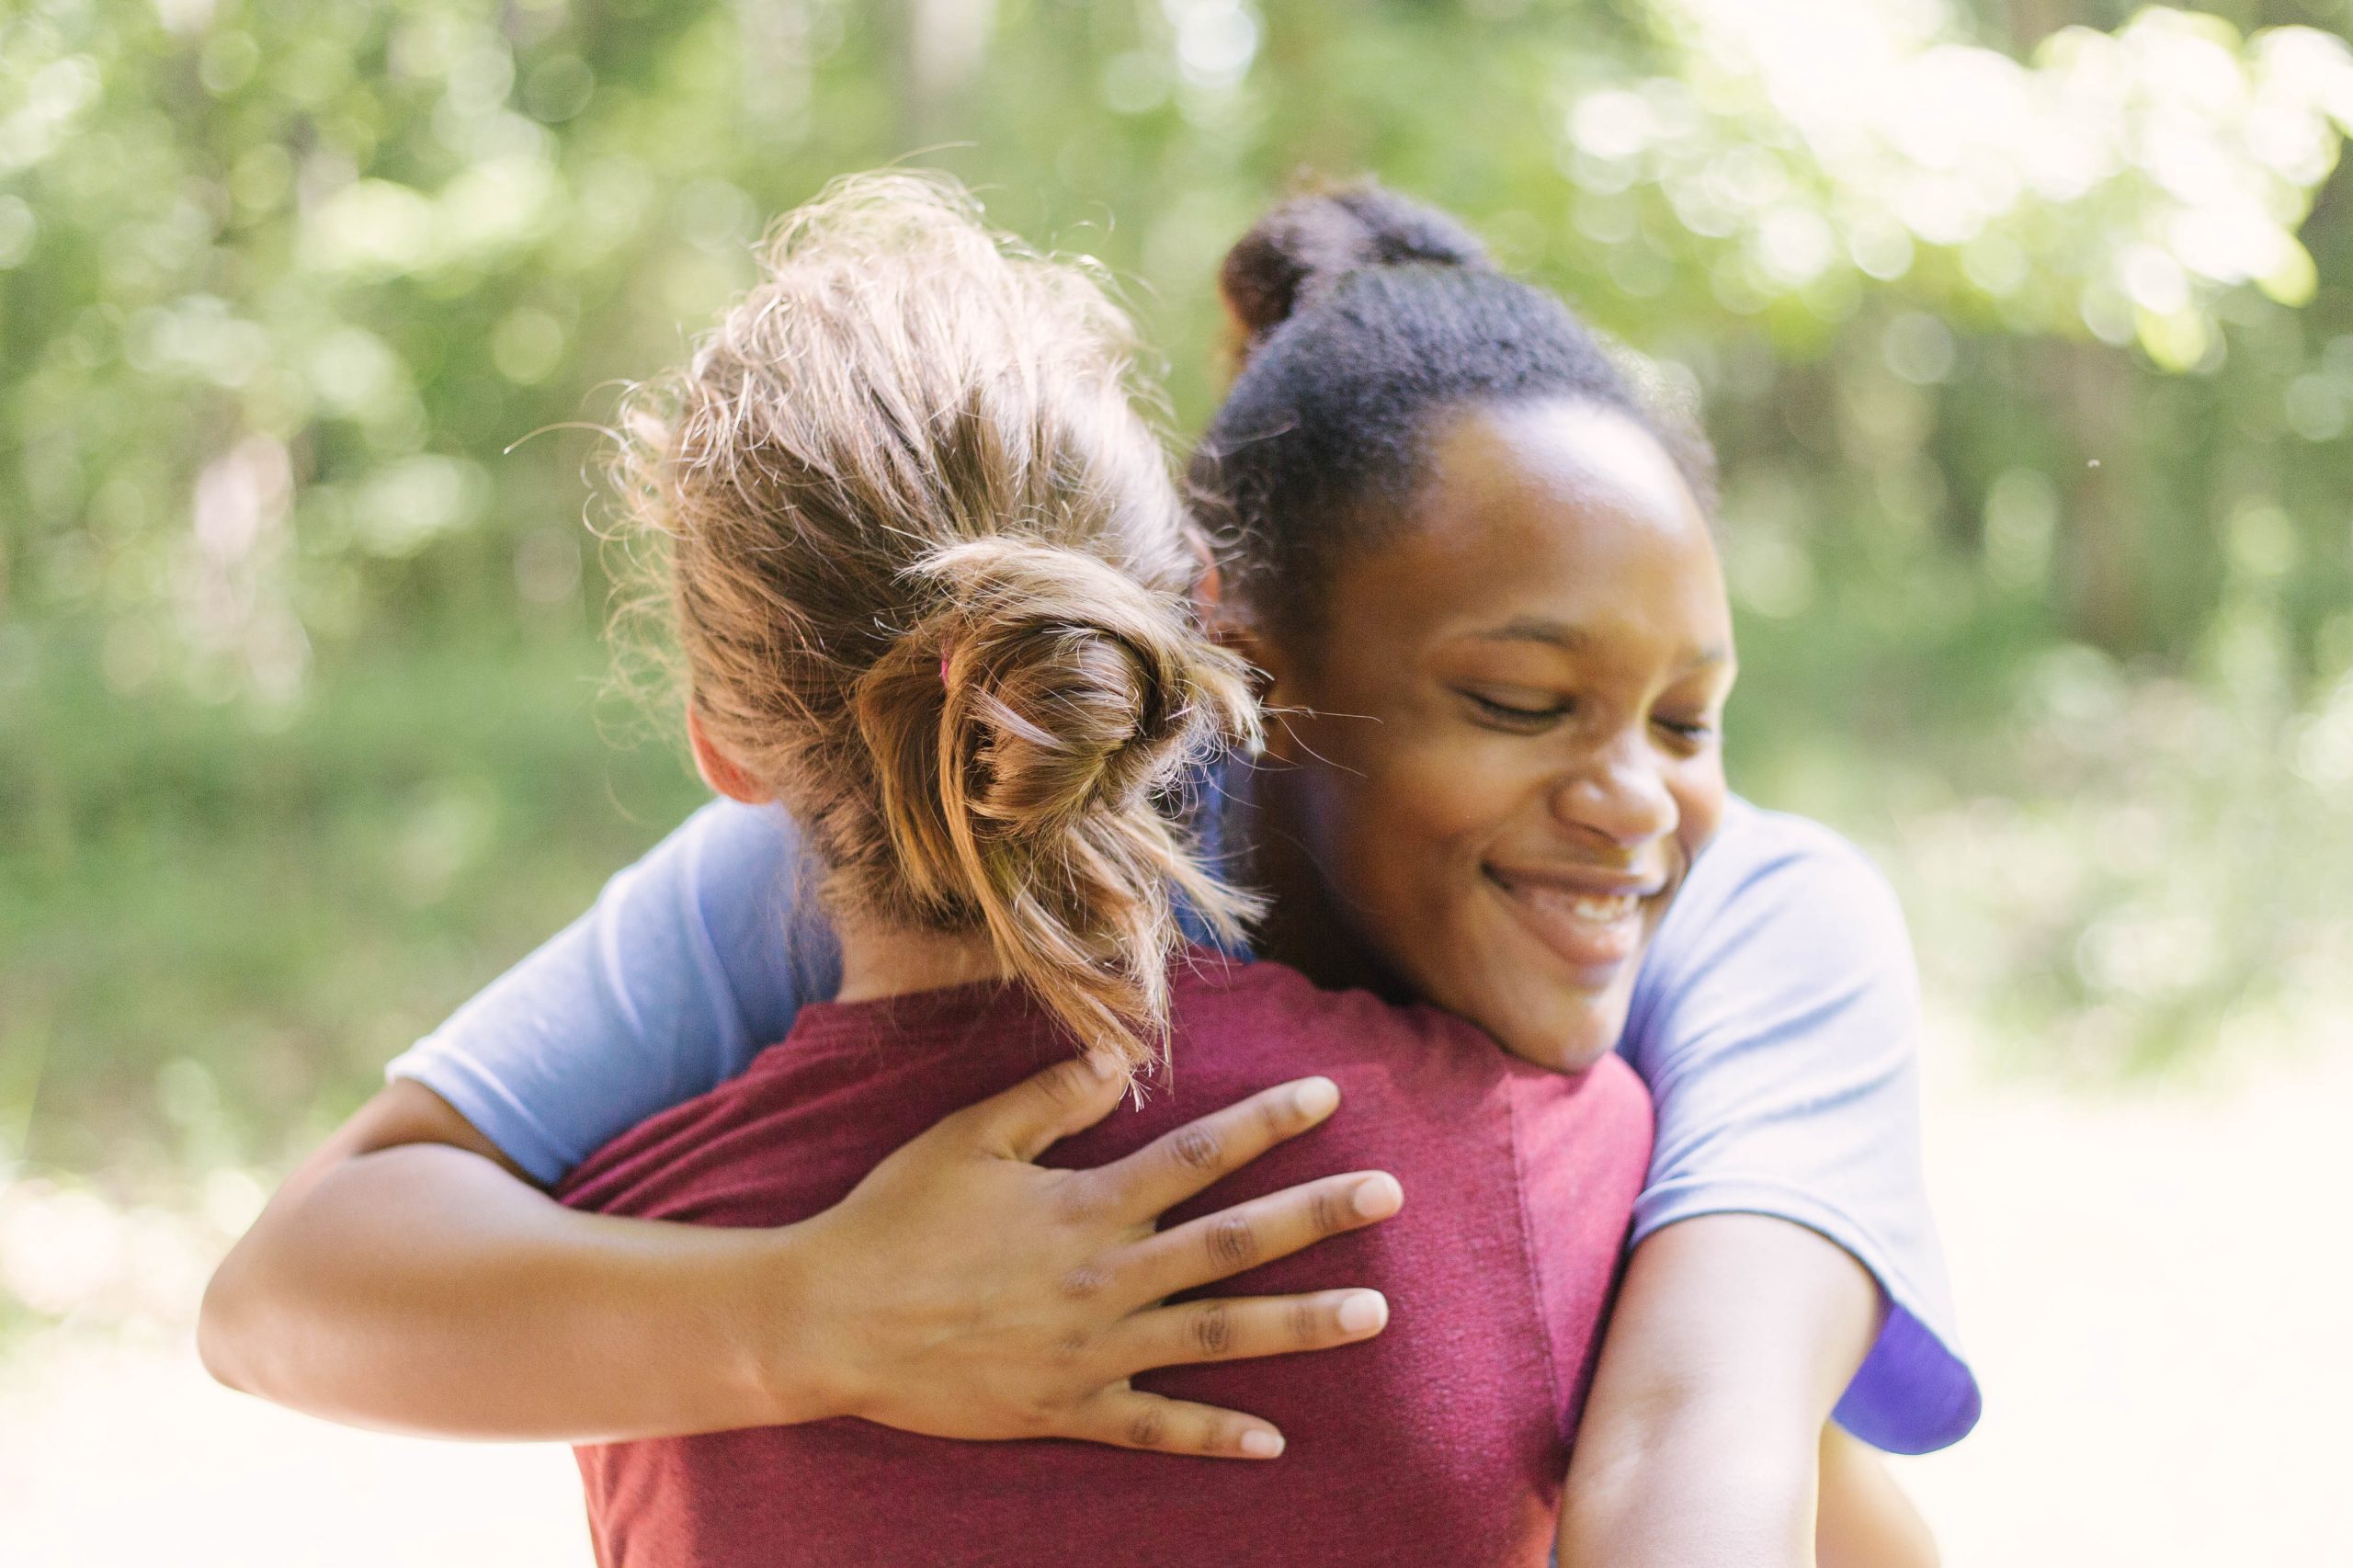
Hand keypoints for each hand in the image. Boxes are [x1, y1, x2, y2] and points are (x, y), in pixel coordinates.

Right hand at [785, 1055, 1401, 1458]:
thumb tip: (1121, 1057)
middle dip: (1318, 1214)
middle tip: (1392, 1194)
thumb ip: (1050, 1099)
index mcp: (1083, 1205)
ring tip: (1375, 1311)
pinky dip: (1216, 1435)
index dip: (1268, 1124)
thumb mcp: (967, 1138)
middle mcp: (1103, 1277)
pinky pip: (1155, 1428)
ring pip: (1217, 1335)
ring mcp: (1091, 1352)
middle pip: (1232, 1243)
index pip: (1198, 1156)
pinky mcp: (1066, 1409)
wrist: (827, 1321)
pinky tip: (1275, 1440)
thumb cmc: (892, 1218)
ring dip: (1301, 1324)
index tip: (1331, 1097)